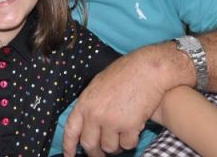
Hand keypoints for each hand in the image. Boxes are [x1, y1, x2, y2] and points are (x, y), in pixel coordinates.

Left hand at [63, 43, 185, 155]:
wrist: (147, 68)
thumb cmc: (126, 72)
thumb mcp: (99, 84)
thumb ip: (91, 103)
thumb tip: (88, 120)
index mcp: (85, 102)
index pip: (71, 130)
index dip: (69, 146)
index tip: (69, 156)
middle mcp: (95, 114)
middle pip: (89, 145)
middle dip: (95, 153)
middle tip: (102, 154)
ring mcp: (111, 121)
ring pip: (109, 148)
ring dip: (116, 145)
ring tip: (122, 135)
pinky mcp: (128, 127)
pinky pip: (127, 144)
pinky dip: (131, 140)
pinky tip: (134, 129)